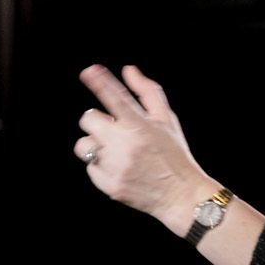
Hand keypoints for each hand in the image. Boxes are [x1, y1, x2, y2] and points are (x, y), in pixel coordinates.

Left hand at [74, 64, 213, 226]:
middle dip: (98, 122)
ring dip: (96, 145)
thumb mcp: (167, 121)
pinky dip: (102, 167)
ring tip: (116, 152)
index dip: (100, 82)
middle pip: (89, 120)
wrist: (181, 195)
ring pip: (84, 145)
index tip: (89, 71)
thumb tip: (128, 70)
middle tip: (113, 129)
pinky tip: (121, 169)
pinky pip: (90, 168)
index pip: (116, 98)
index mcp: (142, 126)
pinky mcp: (109, 185)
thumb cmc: (174, 154)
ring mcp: (116, 166)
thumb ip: (148, 92)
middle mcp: (127, 145)